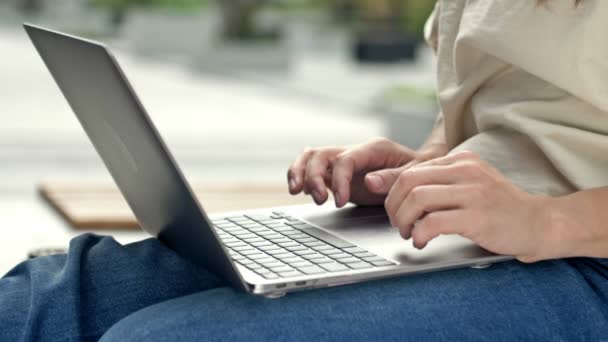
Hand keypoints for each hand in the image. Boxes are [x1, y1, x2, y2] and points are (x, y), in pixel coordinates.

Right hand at [287, 138, 446, 206]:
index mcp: (373, 149)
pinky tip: (301, 191)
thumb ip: (392, 177)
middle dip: (312, 176)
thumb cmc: (419, 171)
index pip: (345, 160)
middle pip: (320, 154)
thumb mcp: (414, 174)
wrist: (420, 169)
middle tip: (318, 200)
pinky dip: (302, 177)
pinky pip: (312, 168)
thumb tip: (368, 181)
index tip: (339, 202)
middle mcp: (354, 151)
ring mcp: (343, 161)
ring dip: (299, 173)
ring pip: (310, 157)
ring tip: (297, 192)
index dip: (338, 180)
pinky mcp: (337, 173)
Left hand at [385, 151, 554, 262]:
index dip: (394, 193)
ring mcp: (473, 193)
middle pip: (408, 181)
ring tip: (408, 233)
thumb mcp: (469, 184)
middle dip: (393, 206)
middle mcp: (466, 171)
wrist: (539, 223)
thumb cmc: (500, 208)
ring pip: (417, 199)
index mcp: (462, 160)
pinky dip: (419, 234)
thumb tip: (397, 190)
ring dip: (403, 220)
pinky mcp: (478, 217)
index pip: (412, 170)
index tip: (396, 210)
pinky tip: (422, 242)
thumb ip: (439, 183)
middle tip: (397, 223)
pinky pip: (433, 222)